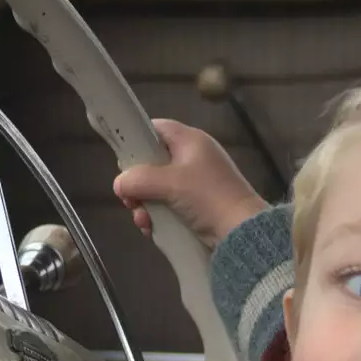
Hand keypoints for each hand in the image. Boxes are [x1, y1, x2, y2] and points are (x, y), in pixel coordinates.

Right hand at [113, 119, 268, 249]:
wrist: (241, 231)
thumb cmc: (207, 197)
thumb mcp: (170, 183)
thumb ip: (139, 179)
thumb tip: (119, 184)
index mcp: (190, 141)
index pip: (156, 129)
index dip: (136, 140)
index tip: (124, 161)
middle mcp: (192, 157)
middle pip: (152, 162)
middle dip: (137, 183)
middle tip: (130, 198)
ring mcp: (195, 182)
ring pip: (157, 187)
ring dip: (145, 204)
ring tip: (143, 219)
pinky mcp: (196, 205)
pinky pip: (168, 205)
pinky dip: (157, 216)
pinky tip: (152, 228)